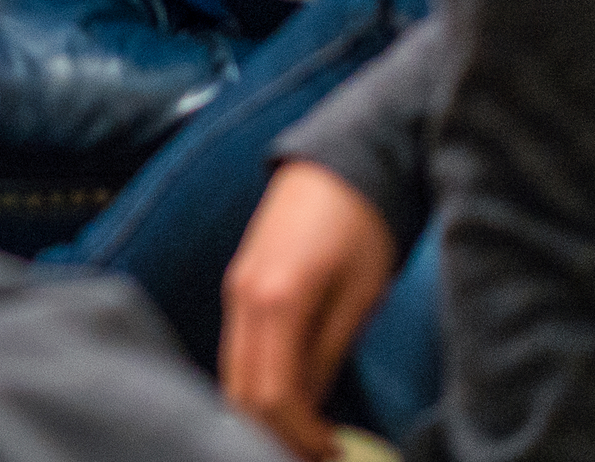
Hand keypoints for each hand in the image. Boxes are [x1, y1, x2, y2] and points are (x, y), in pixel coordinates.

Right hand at [220, 161, 400, 461]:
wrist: (341, 162)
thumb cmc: (362, 224)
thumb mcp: (360, 295)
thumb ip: (328, 353)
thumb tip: (312, 408)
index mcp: (275, 299)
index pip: (272, 395)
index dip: (300, 436)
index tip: (332, 452)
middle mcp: (242, 297)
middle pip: (240, 391)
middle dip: (274, 433)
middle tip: (314, 454)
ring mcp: (235, 289)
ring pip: (232, 373)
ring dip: (262, 412)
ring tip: (305, 432)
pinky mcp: (239, 285)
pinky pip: (238, 351)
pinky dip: (257, 383)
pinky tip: (291, 397)